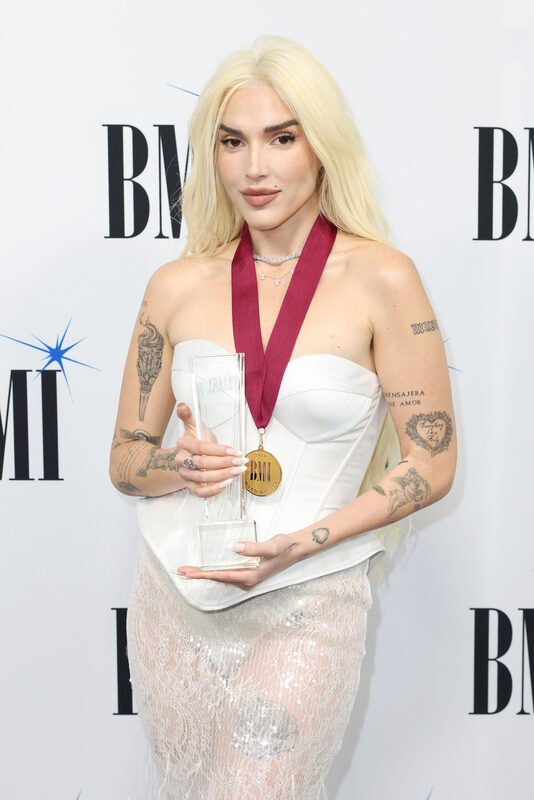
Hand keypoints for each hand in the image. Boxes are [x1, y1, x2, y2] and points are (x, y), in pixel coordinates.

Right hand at [175, 402, 247, 497]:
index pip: (200, 447)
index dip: (218, 450)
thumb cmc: (195, 442)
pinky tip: (227, 483)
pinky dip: (214, 490)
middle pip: (203, 464)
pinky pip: (201, 492)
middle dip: (224, 463)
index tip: (234, 451)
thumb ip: (188, 416)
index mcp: (183, 445)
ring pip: (203, 478)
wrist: (188, 458)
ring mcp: (186, 475)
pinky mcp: (191, 487)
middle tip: (241, 461)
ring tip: (238, 471)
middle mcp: (182, 461)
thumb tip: (182, 405)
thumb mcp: (194, 426)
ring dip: (223, 475)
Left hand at [176, 533, 301, 590]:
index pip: (221, 576)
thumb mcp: (271, 546)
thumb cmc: (284, 547)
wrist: (295, 549)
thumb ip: (254, 547)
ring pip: (221, 577)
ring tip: (189, 569)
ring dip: (205, 573)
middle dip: (199, 575)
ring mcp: (247, 578)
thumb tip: (235, 547)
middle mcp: (246, 580)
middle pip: (218, 578)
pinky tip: (207, 567)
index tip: (189, 573)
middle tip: (181, 571)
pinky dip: (215, 571)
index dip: (204, 574)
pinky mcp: (247, 573)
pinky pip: (227, 574)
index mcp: (250, 576)